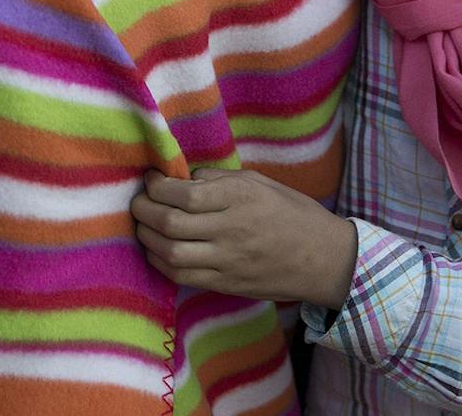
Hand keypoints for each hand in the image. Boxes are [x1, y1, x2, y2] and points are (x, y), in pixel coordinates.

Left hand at [130, 167, 355, 307]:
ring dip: (147, 238)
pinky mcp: (226, 283)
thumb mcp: (260, 182)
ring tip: (143, 225)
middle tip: (138, 201)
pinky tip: (156, 250)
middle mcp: (231, 229)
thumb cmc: (292, 213)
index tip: (151, 179)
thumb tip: (183, 179)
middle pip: (170, 223)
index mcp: (240, 198)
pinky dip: (161, 263)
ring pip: (170, 253)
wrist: (323, 259)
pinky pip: (183, 276)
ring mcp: (228, 260)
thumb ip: (219, 180)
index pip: (184, 194)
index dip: (157, 186)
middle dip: (143, 210)